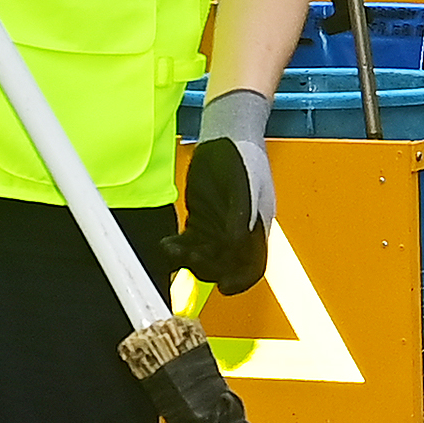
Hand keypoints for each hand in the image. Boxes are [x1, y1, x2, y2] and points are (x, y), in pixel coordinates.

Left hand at [179, 87, 276, 295]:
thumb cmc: (242, 156)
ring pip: (204, 257)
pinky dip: (177, 248)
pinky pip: (188, 243)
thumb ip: (240, 214)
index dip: (241, 281)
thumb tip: (234, 243)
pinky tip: (167, 244)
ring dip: (189, 259)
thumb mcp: (244, 184)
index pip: (253, 265)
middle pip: (226, 265)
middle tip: (191, 260)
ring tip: (172, 250)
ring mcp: (217, 228)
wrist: (226, 134)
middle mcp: (238, 233)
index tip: (225, 288)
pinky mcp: (198, 221)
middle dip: (209, 268)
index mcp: (256, 228)